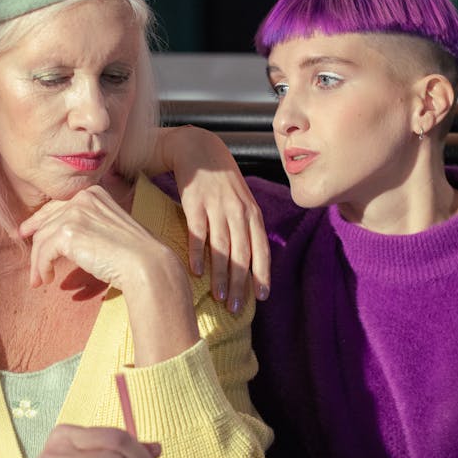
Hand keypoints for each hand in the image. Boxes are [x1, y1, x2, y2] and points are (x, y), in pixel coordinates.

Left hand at [18, 185, 164, 292]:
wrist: (145, 264)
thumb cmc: (135, 253)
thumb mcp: (110, 228)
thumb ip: (88, 225)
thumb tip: (62, 239)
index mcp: (94, 193)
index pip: (58, 206)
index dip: (40, 221)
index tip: (27, 232)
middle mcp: (82, 198)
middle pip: (46, 222)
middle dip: (35, 245)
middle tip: (30, 264)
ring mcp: (74, 213)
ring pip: (42, 239)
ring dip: (38, 263)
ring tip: (39, 280)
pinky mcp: (67, 233)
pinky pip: (43, 253)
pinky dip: (41, 268)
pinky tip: (47, 279)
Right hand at [153, 127, 270, 312]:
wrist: (199, 149)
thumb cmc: (222, 182)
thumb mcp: (241, 202)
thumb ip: (246, 228)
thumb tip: (250, 262)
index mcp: (252, 214)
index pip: (261, 249)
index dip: (262, 274)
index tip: (261, 298)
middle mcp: (238, 212)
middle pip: (242, 254)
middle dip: (240, 283)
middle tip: (235, 308)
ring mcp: (217, 207)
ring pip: (221, 248)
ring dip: (220, 275)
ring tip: (218, 298)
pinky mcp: (195, 203)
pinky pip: (198, 233)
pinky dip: (197, 253)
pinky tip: (195, 272)